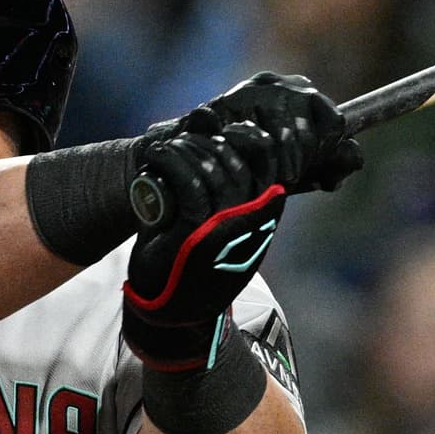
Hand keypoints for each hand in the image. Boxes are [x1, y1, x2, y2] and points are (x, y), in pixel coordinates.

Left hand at [122, 75, 356, 371]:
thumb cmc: (201, 260)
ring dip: (191, 144)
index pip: (276, 154)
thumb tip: (242, 144)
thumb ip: (242, 191)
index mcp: (266, 209)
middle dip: (227, 130)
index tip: (234, 121)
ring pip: (218, 162)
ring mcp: (225, 221)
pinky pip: (189, 181)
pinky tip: (159, 155)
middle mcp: (253, 213)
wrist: (178, 312)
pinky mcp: (195, 230)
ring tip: (174, 145)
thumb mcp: (231, 224)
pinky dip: (171, 160)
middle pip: (253, 149)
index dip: (256, 129)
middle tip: (205, 128)